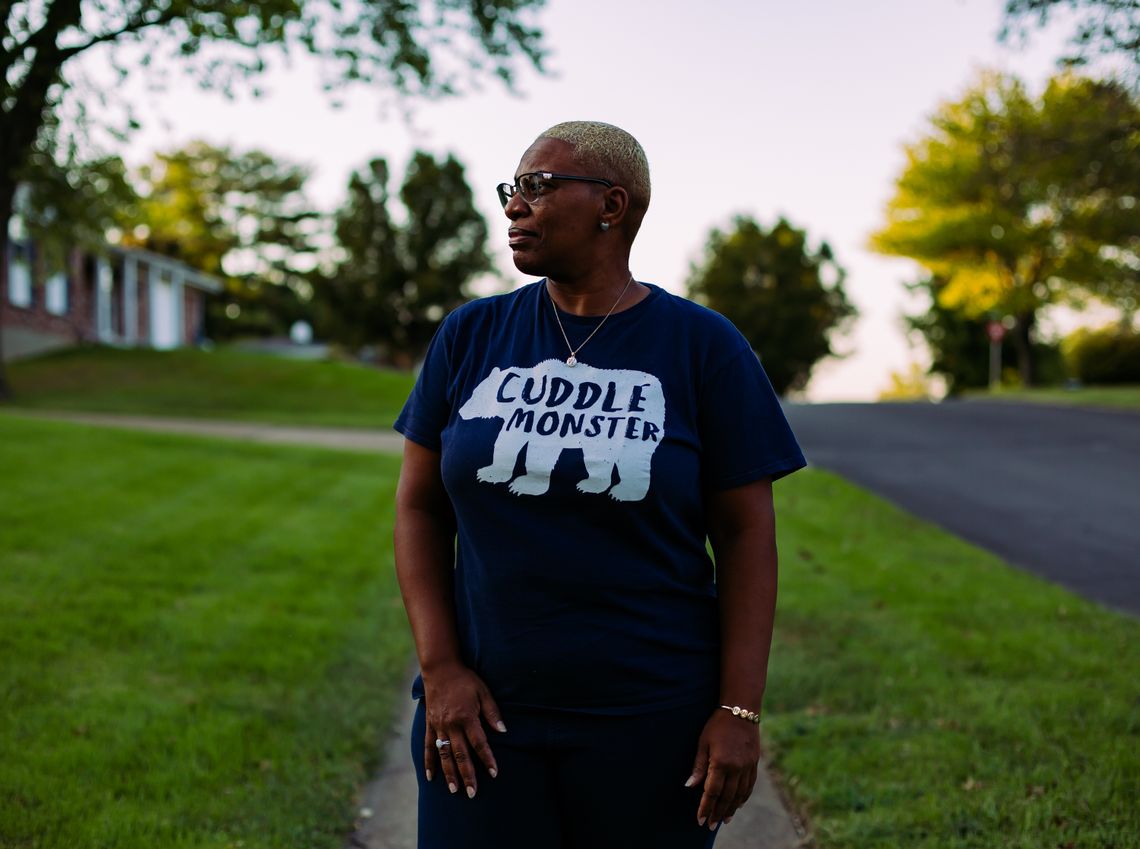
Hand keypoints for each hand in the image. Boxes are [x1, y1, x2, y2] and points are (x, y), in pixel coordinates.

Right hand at [421, 662, 506, 798]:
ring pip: (444, 755)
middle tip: (473, 793)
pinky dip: (429, 763)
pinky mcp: (429, 725)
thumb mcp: (483, 691)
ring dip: (449, 774)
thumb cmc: (465, 680)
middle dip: (468, 775)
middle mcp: (451, 725)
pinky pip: (429, 747)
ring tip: (455, 790)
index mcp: (466, 717)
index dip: (487, 759)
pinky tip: (431, 777)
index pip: (479, 743)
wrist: (440, 669)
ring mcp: (438, 726)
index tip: (494, 773)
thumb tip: (503, 731)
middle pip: (461, 755)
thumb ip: (492, 712)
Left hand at [685, 709, 760, 829]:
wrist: (741, 710)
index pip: (712, 792)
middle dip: (717, 812)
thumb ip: (698, 766)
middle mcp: (736, 768)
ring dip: (731, 809)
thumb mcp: (703, 742)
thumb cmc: (717, 724)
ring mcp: (747, 767)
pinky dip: (743, 797)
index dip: (705, 807)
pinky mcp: (754, 764)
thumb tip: (690, 786)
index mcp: (721, 763)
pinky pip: (749, 786)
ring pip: (740, 794)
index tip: (700, 819)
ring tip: (723, 819)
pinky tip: (737, 804)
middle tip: (711, 825)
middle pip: (727, 797)